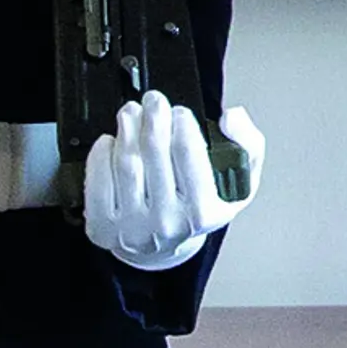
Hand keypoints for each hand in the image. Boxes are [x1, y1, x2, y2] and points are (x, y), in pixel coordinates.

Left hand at [79, 93, 263, 271]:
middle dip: (153, 118)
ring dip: (127, 129)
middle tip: (153, 100)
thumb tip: (232, 117)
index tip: (180, 111)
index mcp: (204, 213)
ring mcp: (133, 227)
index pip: (189, 155)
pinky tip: (110, 141)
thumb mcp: (239, 181)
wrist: (165, 246)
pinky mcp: (103, 227)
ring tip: (131, 113)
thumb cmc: (199, 208)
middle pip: (154, 154)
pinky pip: (98, 182)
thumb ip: (248, 144)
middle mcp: (168, 223)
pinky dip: (100, 155)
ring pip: (126, 164)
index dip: (182, 124)